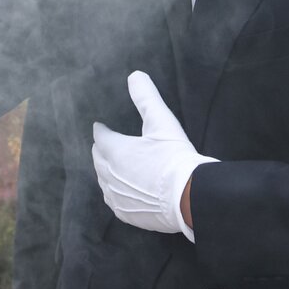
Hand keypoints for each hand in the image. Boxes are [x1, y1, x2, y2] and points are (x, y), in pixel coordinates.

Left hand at [92, 71, 216, 238]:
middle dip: (103, 149)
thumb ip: (146, 98)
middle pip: (98, 158)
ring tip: (116, 165)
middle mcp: (108, 174)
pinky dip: (115, 191)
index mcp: (114, 150)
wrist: (190, 198)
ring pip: (103, 179)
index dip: (102, 130)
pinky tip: (123, 188)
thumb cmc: (175, 158)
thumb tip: (135, 75)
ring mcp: (115, 196)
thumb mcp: (162, 123)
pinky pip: (112, 199)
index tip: (103, 126)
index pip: (100, 136)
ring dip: (107, 170)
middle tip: (110, 144)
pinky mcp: (124, 213)